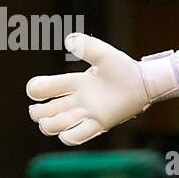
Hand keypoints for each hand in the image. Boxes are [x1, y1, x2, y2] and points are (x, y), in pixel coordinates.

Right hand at [27, 33, 178, 145]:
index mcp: (73, 83)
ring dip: (50, 126)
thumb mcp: (103, 54)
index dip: (35, 89)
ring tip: (54, 121)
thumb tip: (68, 40)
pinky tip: (69, 132)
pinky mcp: (99, 124)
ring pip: (57, 125)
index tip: (37, 90)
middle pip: (45, 112)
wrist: (143, 83)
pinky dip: (69, 137)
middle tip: (41, 110)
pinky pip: (78, 136)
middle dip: (38, 113)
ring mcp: (86, 114)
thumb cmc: (123, 68)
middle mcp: (76, 100)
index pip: (43, 88)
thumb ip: (87, 46)